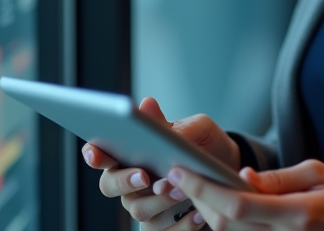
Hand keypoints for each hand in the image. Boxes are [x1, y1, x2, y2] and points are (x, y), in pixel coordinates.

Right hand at [81, 97, 241, 230]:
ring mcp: (146, 206)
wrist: (230, 170)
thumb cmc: (206, 145)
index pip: (101, 154)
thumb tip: (147, 105)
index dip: (93, 154)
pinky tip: (198, 212)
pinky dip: (182, 224)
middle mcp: (131, 183)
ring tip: (183, 190)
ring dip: (160, 200)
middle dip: (125, 181)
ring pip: (138, 210)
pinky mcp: (164, 228)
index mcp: (131, 153)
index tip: (96, 154)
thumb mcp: (196, 128)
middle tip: (145, 175)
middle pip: (110, 186)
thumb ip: (170, 123)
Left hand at [167, 159, 323, 230]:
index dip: (203, 189)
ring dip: (207, 212)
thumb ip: (277, 179)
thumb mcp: (318, 174)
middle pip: (224, 224)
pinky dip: (225, 223)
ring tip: (193, 186)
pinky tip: (217, 205)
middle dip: (197, 198)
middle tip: (179, 175)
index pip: (236, 205)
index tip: (180, 170)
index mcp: (296, 215)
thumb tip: (242, 178)